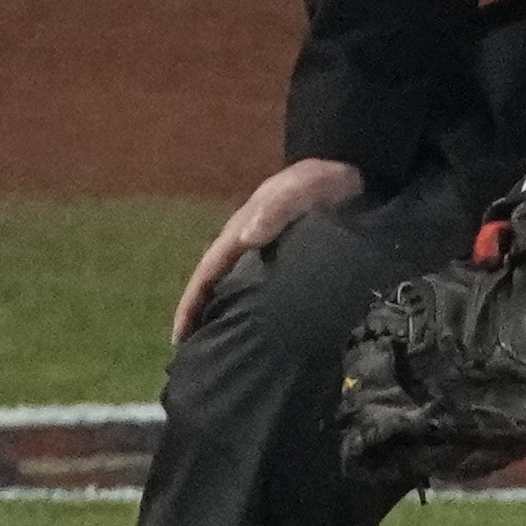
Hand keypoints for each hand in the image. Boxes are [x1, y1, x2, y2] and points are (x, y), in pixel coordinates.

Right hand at [174, 157, 366, 341]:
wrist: (346, 171)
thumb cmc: (318, 182)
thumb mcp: (298, 191)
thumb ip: (275, 210)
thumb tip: (245, 238)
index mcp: (240, 232)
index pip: (207, 273)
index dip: (191, 303)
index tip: (179, 336)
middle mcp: (246, 244)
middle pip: (214, 285)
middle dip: (200, 317)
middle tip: (196, 354)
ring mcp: (264, 251)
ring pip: (234, 288)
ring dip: (223, 315)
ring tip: (221, 349)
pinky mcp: (287, 258)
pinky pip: (259, 288)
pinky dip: (251, 308)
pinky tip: (260, 331)